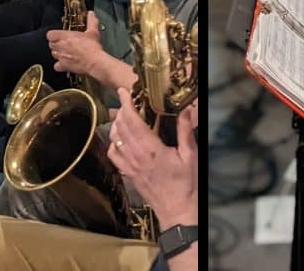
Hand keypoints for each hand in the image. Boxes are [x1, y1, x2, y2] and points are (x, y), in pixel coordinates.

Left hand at [47, 12, 103, 74]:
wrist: (95, 62)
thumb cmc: (92, 47)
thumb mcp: (93, 32)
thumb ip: (91, 21)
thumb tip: (91, 14)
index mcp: (65, 36)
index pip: (50, 34)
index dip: (54, 35)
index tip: (59, 35)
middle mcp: (60, 46)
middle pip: (51, 44)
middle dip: (56, 44)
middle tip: (64, 43)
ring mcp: (61, 57)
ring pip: (53, 54)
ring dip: (58, 53)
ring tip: (66, 52)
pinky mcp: (64, 66)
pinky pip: (56, 66)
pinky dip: (59, 65)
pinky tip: (65, 63)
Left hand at [108, 89, 197, 225]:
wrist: (177, 211)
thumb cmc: (186, 185)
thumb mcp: (190, 155)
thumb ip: (185, 131)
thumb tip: (185, 110)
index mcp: (150, 149)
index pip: (132, 121)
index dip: (126, 104)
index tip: (123, 91)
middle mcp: (136, 156)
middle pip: (121, 127)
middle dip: (121, 110)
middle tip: (126, 99)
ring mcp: (130, 166)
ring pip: (114, 140)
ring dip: (116, 125)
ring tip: (123, 116)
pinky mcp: (128, 174)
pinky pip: (114, 155)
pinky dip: (113, 143)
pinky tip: (119, 139)